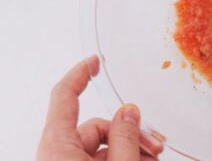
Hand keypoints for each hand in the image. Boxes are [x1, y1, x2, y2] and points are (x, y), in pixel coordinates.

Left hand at [37, 56, 163, 160]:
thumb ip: (125, 138)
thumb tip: (129, 112)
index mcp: (58, 146)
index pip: (64, 96)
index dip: (80, 74)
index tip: (94, 60)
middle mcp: (59, 154)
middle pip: (97, 126)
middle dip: (130, 134)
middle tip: (154, 145)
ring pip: (103, 145)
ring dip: (131, 149)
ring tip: (152, 158)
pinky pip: (101, 160)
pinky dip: (123, 158)